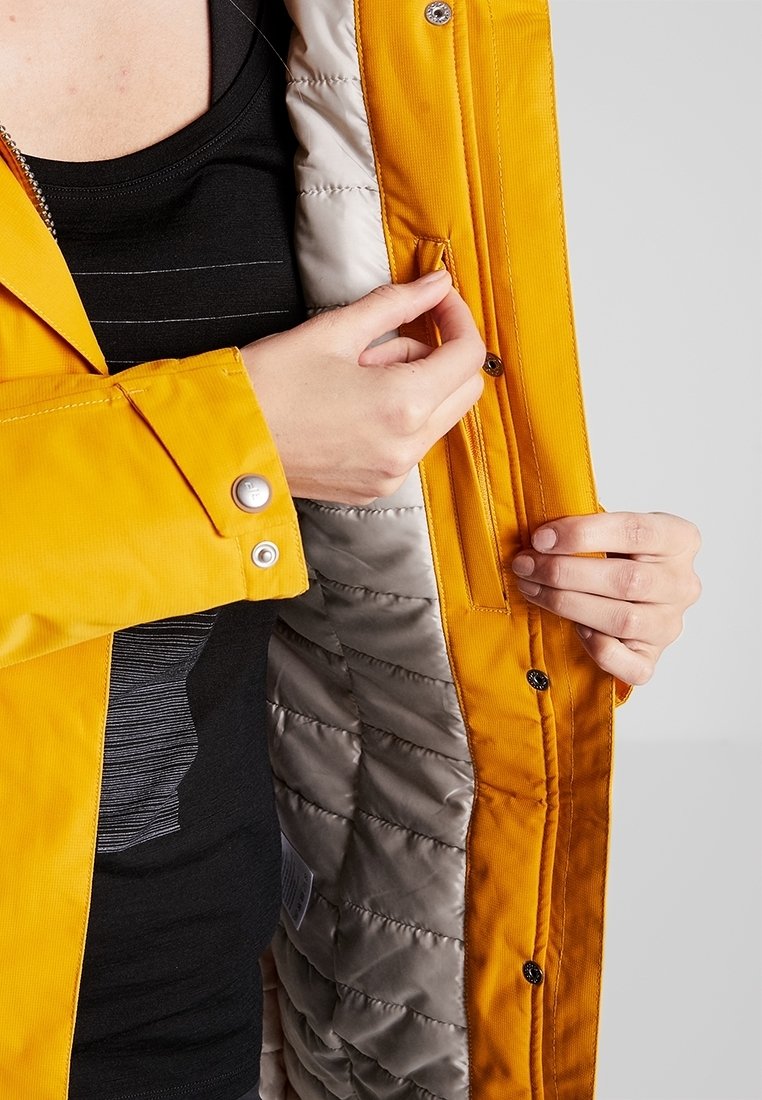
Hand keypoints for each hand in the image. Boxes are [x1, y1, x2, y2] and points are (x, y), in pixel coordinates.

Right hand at [240, 271, 484, 503]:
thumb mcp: (333, 330)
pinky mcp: (375, 488)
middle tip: (389, 336)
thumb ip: (396, 304)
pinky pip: (409, 445)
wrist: (221, 442)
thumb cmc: (269, 384)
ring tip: (356, 373)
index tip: (438, 299)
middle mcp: (406, 448)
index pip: (468, 355)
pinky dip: (397, 418)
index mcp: (403, 404)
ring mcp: (392, 474)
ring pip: (437, 418)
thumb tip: (437, 283)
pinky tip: (351, 405)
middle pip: (464, 391)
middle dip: (441, 354)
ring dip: (416, 386)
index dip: (459, 317)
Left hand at [511, 512, 700, 685]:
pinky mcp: (652, 658)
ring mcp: (669, 625)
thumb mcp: (608, 531)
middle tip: (526, 565)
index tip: (541, 538)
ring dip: (567, 604)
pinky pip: (630, 665)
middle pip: (627, 580)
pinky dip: (598, 648)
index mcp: (679, 539)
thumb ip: (585, 530)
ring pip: (623, 620)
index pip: (635, 531)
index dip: (583, 534)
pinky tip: (575, 629)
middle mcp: (682, 584)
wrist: (623, 593)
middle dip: (565, 572)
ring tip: (532, 589)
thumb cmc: (612, 555)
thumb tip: (540, 538)